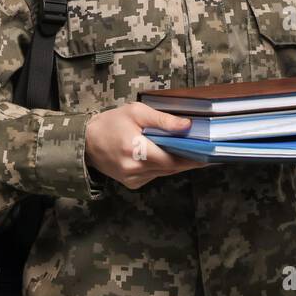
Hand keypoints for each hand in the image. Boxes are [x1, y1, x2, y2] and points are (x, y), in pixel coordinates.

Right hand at [85, 102, 209, 189]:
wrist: (86, 142)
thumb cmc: (111, 122)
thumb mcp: (136, 112)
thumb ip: (162, 120)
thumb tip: (187, 126)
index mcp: (135, 150)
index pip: (171, 159)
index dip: (191, 158)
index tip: (209, 154)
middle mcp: (134, 169)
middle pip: (171, 168)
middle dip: (189, 160)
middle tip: (206, 152)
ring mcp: (133, 179)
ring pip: (164, 173)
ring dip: (177, 164)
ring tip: (192, 152)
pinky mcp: (132, 183)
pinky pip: (155, 175)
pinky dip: (163, 167)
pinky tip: (168, 156)